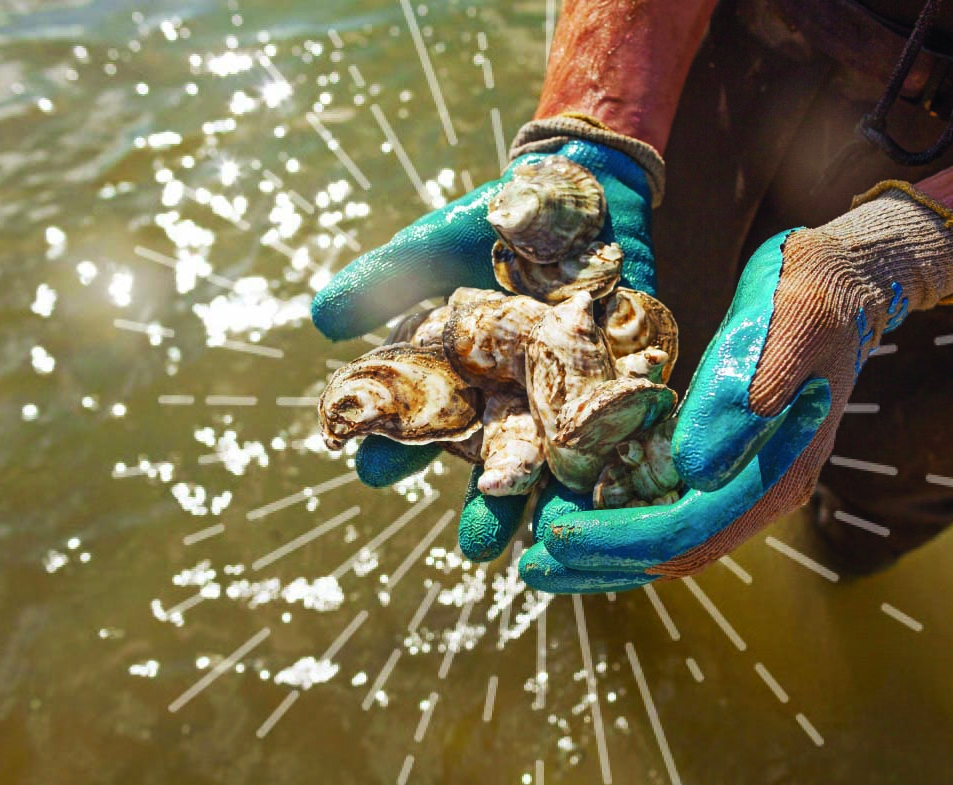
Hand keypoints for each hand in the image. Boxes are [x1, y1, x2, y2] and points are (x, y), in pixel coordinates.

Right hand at [311, 136, 658, 560]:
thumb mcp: (438, 244)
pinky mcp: (629, 376)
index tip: (373, 469)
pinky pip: (631, 422)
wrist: (584, 187)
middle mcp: (517, 394)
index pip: (427, 422)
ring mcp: (573, 390)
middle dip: (489, 500)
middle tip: (475, 547)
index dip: (400, 446)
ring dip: (564, 497)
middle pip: (500, 456)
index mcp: (465, 375)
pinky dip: (630, 451)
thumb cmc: (499, 218)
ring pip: (567, 453)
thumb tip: (321, 318)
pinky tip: (627, 489)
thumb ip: (388, 278)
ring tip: (555, 540)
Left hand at [520, 183, 952, 592]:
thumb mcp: (785, 324)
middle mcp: (761, 491)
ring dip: (604, 551)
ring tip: (541, 550)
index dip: (615, 539)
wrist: (846, 280)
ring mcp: (746, 480)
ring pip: (669, 539)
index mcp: (776, 472)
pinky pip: (671, 507)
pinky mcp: (729, 460)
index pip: (686, 532)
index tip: (554, 534)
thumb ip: (742, 395)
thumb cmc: (813, 292)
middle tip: (530, 567)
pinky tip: (579, 507)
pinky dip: (621, 517)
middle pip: (672, 553)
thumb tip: (693, 468)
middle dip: (598, 562)